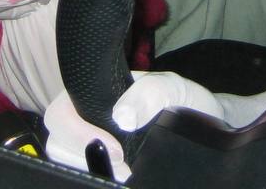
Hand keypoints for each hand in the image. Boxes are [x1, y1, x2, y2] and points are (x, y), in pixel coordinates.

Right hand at [44, 72, 226, 182]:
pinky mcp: (105, 164)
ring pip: (65, 160)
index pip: (60, 111)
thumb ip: (151, 93)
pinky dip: (99, 174)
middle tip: (124, 167)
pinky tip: (121, 176)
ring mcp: (94, 144)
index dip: (76, 132)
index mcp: (95, 95)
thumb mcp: (173, 88)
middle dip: (83, 157)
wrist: (208, 126)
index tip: (115, 148)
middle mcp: (88, 119)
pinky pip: (88, 170)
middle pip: (57, 142)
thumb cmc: (187, 102)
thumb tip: (122, 117)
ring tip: (127, 173)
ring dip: (91, 169)